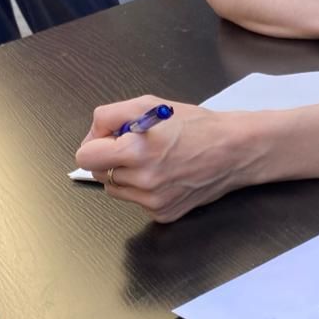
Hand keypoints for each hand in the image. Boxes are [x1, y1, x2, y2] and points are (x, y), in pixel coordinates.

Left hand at [76, 96, 249, 222]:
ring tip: (153, 160)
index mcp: (135, 150)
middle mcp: (142, 180)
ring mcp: (152, 201)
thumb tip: (93, 136)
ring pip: (116, 189)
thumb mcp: (149, 105)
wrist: (233, 151)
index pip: (85, 157)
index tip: (110, 139)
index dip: (95, 144)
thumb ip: (110, 116)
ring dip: (126, 175)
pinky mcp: (162, 214)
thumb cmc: (194, 125)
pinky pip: (136, 201)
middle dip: (111, 159)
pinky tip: (166, 175)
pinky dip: (144, 189)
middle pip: (100, 173)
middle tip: (135, 147)